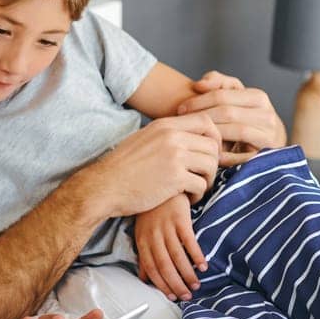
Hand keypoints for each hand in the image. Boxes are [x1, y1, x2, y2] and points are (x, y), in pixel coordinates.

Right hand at [95, 114, 220, 213]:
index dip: (214, 137)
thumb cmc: (122, 167)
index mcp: (164, 125)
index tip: (209, 152)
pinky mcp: (174, 178)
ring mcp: (174, 156)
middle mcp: (171, 137)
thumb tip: (188, 137)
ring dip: (208, 179)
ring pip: (211, 164)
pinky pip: (201, 184)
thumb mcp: (143, 139)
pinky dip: (199, 194)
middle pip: (212, 144)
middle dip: (213, 162)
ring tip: (196, 187)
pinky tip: (188, 197)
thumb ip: (166, 135)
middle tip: (204, 175)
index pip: (205, 121)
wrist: (104, 186)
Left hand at [134, 195, 206, 300]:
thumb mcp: (143, 231)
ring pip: (177, 257)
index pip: (151, 268)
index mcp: (142, 240)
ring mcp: (166, 226)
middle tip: (187, 296)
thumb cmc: (152, 209)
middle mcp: (153, 235)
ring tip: (196, 285)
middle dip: (176, 284)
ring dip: (187, 274)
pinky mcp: (180, 218)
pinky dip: (196, 255)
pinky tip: (203, 266)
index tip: (171, 297)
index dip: (161, 285)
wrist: (160, 179)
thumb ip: (144, 255)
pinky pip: (189, 241)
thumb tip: (144, 278)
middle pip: (164, 266)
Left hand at [177, 72, 285, 163]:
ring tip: (194, 135)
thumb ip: (218, 82)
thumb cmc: (243, 115)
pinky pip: (243, 154)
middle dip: (202, 116)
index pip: (222, 95)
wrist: (269, 141)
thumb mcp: (234, 95)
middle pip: (228, 112)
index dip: (199, 101)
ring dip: (212, 133)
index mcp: (258, 97)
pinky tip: (209, 153)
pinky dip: (225, 154)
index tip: (181, 108)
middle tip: (182, 121)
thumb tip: (200, 84)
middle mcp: (268, 115)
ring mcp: (269, 135)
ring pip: (237, 130)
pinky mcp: (266, 154)